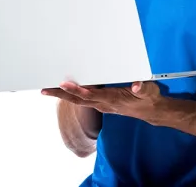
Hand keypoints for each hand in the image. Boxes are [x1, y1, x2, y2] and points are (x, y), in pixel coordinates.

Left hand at [42, 81, 162, 122]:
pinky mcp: (102, 103)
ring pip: (79, 100)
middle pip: (78, 99)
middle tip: (44, 89)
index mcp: (112, 99)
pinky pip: (83, 99)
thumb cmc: (148, 98)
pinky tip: (64, 89)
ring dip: (63, 95)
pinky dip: (71, 94)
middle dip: (61, 94)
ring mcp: (102, 104)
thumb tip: (136, 86)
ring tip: (48, 88)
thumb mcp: (150, 91)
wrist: (150, 111)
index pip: (91, 95)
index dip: (77, 90)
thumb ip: (143, 88)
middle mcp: (104, 103)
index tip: (64, 84)